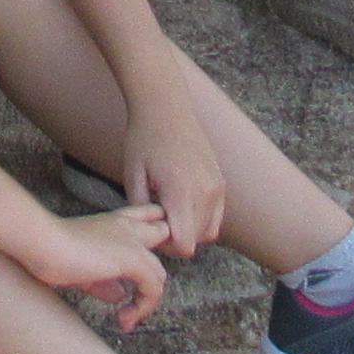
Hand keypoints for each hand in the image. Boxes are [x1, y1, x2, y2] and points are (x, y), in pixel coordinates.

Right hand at [22, 204, 172, 330]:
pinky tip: (123, 318)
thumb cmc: (51, 252)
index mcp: (113, 222)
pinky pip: (154, 288)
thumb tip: (119, 297)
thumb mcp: (82, 269)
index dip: (152, 232)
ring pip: (160, 271)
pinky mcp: (134, 259)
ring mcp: (133, 242)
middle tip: (138, 294)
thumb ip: (104, 282)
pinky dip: (142, 308)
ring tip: (125, 318)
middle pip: (162, 232)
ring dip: (146, 300)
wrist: (43, 244)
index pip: (146, 215)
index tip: (140, 265)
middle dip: (156, 262)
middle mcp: (127, 227)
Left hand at [115, 89, 227, 260]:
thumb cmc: (144, 139)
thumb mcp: (133, 177)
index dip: (166, 245)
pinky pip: (216, 216)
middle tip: (156, 216)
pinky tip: (181, 202)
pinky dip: (201, 218)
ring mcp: (217, 187)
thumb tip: (152, 232)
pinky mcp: (221, 182)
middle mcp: (206, 193)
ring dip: (189, 229)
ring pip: (208, 231)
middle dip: (175, 237)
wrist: (165, 107)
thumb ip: (143, 211)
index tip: (152, 227)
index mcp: (182, 193)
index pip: (184, 245)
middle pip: (196, 241)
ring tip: (168, 209)